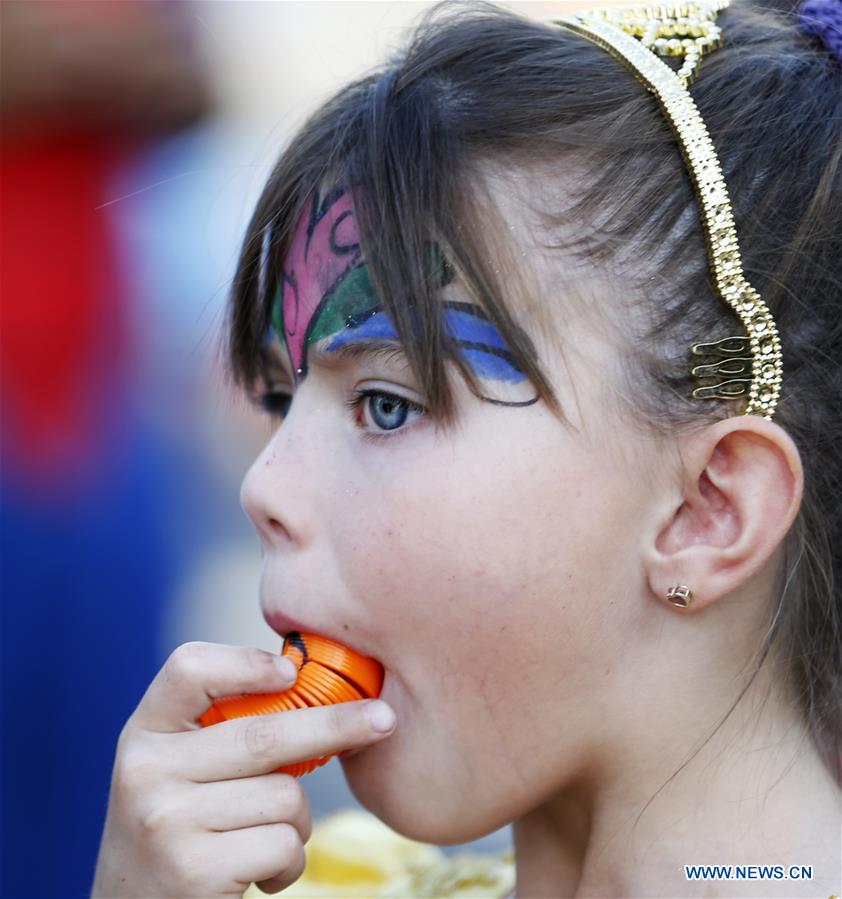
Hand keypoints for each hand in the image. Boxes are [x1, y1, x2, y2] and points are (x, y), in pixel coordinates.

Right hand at [91, 641, 396, 896]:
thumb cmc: (180, 829)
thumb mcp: (182, 769)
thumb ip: (226, 730)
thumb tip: (321, 691)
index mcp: (145, 731)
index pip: (189, 667)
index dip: (246, 662)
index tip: (293, 671)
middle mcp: (145, 770)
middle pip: (264, 733)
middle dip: (336, 726)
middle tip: (384, 720)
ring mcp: (165, 821)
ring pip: (283, 795)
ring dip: (298, 821)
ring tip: (267, 839)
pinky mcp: (192, 871)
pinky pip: (282, 844)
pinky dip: (289, 862)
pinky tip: (261, 874)